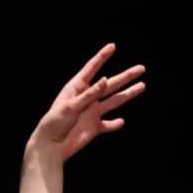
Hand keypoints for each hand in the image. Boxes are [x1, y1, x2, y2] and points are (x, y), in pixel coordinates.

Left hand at [30, 43, 145, 161]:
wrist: (51, 146)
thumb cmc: (56, 122)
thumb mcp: (72, 106)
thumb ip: (90, 94)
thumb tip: (106, 79)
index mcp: (78, 87)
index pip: (92, 68)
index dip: (102, 57)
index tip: (112, 46)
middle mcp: (88, 98)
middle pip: (110, 84)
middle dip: (126, 76)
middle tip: (141, 68)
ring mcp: (92, 112)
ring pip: (113, 101)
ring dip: (127, 94)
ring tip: (142, 86)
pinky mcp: (94, 128)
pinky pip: (107, 124)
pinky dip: (114, 124)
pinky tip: (121, 121)